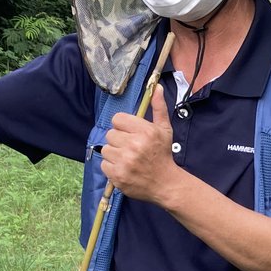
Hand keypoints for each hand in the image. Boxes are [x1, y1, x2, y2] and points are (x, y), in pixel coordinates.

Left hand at [100, 86, 177, 203]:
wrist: (165, 184)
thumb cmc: (163, 154)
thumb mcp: (164, 129)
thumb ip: (158, 107)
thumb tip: (156, 87)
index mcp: (145, 131)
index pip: (117, 119)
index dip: (123, 126)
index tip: (131, 134)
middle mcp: (134, 145)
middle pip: (110, 134)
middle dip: (119, 141)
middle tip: (131, 149)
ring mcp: (125, 161)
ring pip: (106, 149)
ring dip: (114, 154)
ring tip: (127, 159)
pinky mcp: (117, 175)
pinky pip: (104, 164)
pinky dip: (112, 167)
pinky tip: (124, 168)